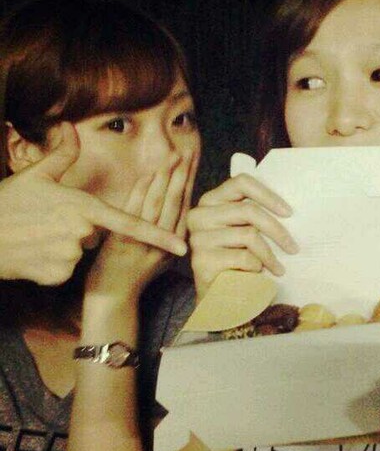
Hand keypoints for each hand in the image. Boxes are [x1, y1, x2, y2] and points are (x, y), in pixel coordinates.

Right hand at [0, 123, 186, 284]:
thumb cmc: (7, 204)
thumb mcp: (35, 175)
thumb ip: (62, 153)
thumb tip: (73, 128)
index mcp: (84, 207)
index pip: (131, 223)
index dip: (160, 235)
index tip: (183, 245)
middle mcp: (83, 233)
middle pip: (97, 235)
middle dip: (80, 229)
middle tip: (48, 222)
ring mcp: (71, 256)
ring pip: (82, 252)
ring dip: (66, 246)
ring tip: (38, 236)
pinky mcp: (58, 276)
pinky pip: (67, 269)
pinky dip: (54, 264)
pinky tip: (34, 253)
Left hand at [86, 151, 195, 300]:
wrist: (114, 298)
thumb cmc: (135, 275)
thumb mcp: (161, 254)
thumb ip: (168, 230)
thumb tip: (175, 203)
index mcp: (176, 243)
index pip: (188, 206)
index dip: (191, 182)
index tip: (195, 162)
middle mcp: (165, 242)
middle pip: (178, 201)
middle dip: (183, 174)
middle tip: (188, 152)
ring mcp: (144, 242)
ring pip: (159, 204)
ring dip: (166, 178)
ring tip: (172, 157)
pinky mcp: (124, 241)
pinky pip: (135, 211)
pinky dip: (142, 191)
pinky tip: (148, 175)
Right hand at [187, 173, 297, 297]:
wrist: (219, 296)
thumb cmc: (237, 260)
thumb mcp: (244, 230)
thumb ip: (254, 213)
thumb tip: (288, 207)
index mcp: (211, 200)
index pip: (242, 182)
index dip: (268, 195)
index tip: (289, 212)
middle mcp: (199, 215)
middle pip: (249, 211)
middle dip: (278, 231)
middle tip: (294, 248)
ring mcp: (198, 238)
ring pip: (249, 235)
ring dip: (270, 255)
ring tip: (278, 268)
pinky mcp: (201, 260)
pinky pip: (243, 257)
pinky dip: (256, 267)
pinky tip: (257, 275)